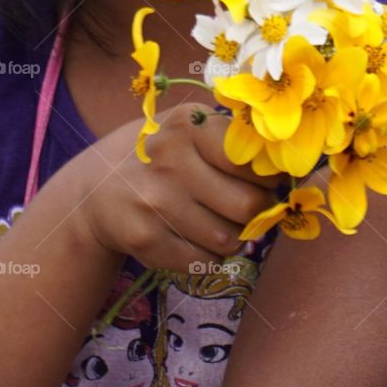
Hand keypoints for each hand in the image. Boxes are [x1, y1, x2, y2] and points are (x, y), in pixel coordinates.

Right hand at [71, 102, 287, 272]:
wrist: (92, 191)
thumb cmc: (158, 157)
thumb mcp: (187, 130)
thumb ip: (233, 140)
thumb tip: (294, 173)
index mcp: (188, 124)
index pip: (254, 162)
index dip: (268, 179)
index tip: (265, 182)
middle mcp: (169, 158)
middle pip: (248, 205)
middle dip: (255, 214)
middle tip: (244, 210)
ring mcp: (154, 200)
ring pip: (228, 239)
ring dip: (230, 238)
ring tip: (213, 222)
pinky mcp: (143, 238)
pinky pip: (203, 262)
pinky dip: (208, 258)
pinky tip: (192, 240)